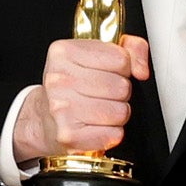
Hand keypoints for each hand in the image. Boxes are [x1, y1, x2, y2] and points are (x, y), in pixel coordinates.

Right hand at [13, 36, 152, 161]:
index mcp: (64, 53)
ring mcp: (62, 109)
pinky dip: (111, 133)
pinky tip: (95, 126)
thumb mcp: (97, 55)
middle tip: (102, 94)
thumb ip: (131, 49)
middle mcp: (59, 80)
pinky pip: (114, 134)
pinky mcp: (69, 135)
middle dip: (120, 93)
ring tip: (99, 110)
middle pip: (122, 87)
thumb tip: (141, 70)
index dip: (122, 68)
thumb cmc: (73, 86)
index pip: (121, 59)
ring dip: (116, 114)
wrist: (43, 119)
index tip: (108, 72)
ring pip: (121, 112)